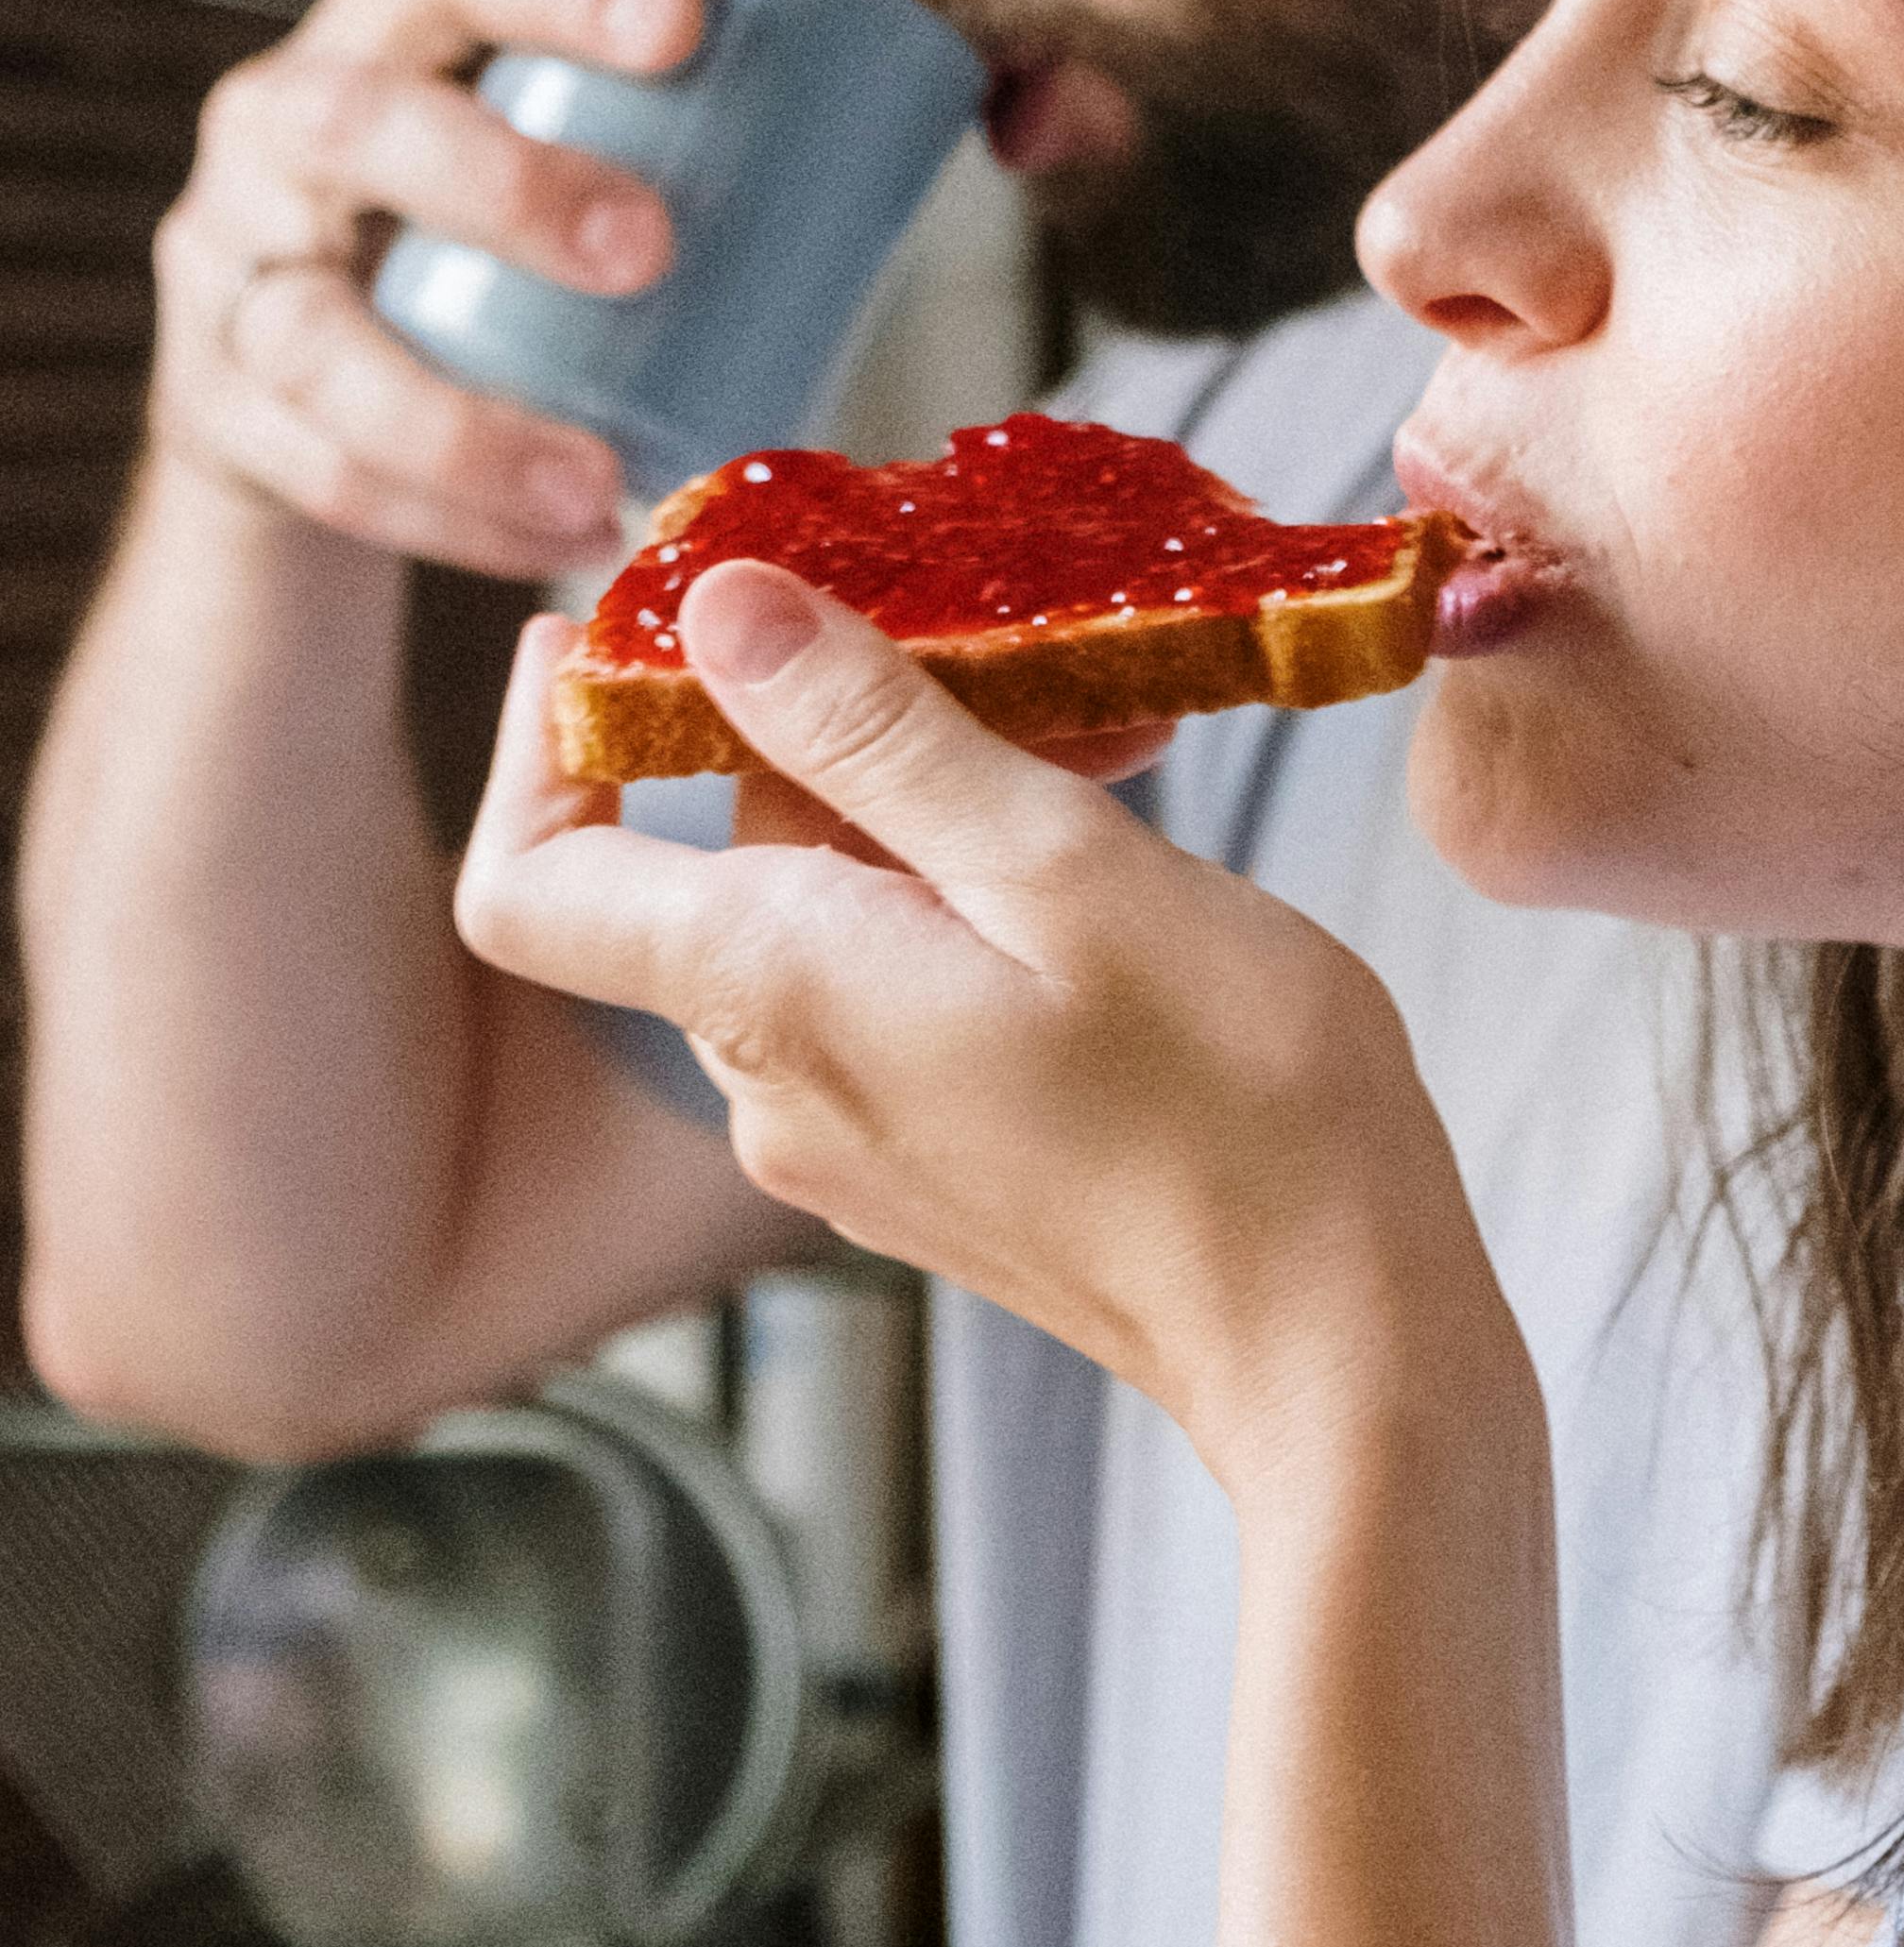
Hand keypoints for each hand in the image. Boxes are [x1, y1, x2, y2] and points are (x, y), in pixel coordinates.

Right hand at [149, 0, 705, 576]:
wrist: (316, 386)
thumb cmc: (515, 246)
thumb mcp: (583, 153)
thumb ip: (729, 124)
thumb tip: (988, 105)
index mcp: (396, 34)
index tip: (686, 25)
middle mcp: (285, 127)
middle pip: (356, 124)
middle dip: (504, 182)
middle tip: (652, 249)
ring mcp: (232, 269)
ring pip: (310, 332)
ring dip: (456, 415)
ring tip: (595, 475)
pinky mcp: (216, 406)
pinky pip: (308, 465)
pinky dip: (434, 516)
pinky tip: (537, 545)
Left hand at [453, 561, 1516, 1496]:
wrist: (1335, 1337)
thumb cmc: (1232, 1101)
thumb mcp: (1060, 862)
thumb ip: (875, 731)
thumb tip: (720, 609)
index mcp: (771, 991)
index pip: (526, 882)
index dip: (538, 746)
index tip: (612, 633)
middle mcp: (774, 1081)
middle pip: (700, 870)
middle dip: (814, 732)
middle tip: (975, 631)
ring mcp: (850, 1139)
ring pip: (816, 919)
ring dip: (919, 805)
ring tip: (1091, 739)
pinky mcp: (932, 1166)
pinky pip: (889, 991)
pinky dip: (960, 896)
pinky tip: (1102, 854)